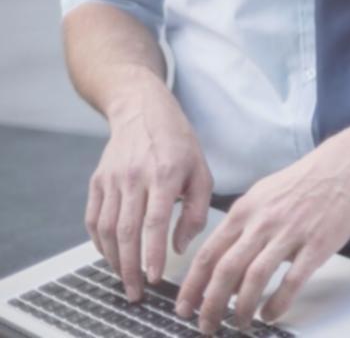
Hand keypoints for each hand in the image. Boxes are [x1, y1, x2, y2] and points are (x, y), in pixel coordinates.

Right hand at [86, 76, 212, 301]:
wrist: (142, 111)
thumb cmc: (179, 143)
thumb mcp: (202, 171)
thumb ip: (195, 211)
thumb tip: (179, 246)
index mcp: (166, 173)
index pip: (154, 221)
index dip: (153, 252)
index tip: (155, 277)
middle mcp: (134, 177)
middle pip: (125, 231)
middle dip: (130, 266)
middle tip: (137, 291)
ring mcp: (112, 179)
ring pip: (105, 229)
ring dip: (113, 259)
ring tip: (126, 279)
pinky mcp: (97, 181)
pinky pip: (92, 219)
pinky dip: (99, 243)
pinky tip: (111, 256)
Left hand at [174, 131, 349, 332]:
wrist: (343, 167)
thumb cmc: (301, 183)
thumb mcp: (260, 195)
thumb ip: (240, 226)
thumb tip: (223, 262)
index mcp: (244, 211)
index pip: (208, 255)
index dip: (192, 286)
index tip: (184, 306)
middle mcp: (262, 223)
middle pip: (226, 271)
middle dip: (211, 304)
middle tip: (206, 324)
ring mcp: (290, 234)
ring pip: (255, 279)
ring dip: (242, 308)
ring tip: (239, 323)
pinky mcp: (316, 245)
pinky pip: (291, 281)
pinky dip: (277, 303)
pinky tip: (270, 314)